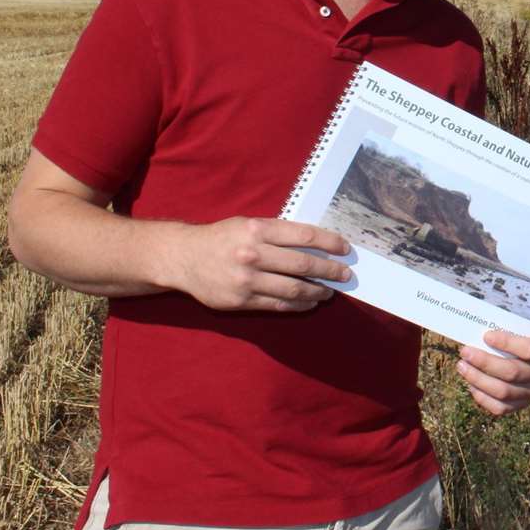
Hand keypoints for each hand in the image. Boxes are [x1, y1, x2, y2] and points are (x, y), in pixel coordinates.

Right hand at [168, 217, 351, 312]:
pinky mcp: (241, 301)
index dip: (329, 243)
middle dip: (330, 270)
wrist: (184, 258)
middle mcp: (253, 254)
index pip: (304, 235)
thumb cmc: (222, 238)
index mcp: (258, 230)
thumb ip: (278, 232)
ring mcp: (247, 280)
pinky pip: (278, 305)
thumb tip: (317, 242)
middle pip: (303, 264)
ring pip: (294, 288)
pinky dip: (299, 304)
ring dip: (318, 291)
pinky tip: (309, 302)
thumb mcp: (248, 224)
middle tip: (345, 274)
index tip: (345, 249)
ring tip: (329, 291)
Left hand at [456, 330, 529, 415]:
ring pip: (504, 391)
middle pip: (513, 372)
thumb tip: (481, 320)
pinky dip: (482, 397)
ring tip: (462, 366)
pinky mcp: (522, 404)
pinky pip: (500, 407)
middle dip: (485, 362)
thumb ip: (509, 323)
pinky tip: (471, 384)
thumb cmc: (523, 332)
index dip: (507, 344)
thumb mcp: (524, 323)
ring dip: (478, 379)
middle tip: (465, 351)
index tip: (486, 336)